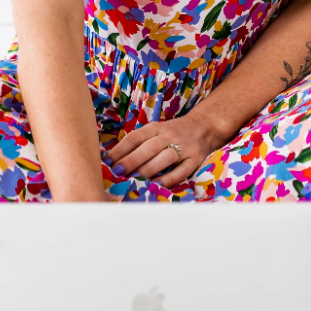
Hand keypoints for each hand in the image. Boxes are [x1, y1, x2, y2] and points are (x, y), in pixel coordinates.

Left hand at [106, 113, 220, 189]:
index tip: (107, 161)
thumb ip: (138, 143)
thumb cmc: (172, 133)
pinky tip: (157, 184)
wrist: (203, 127)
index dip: (120, 149)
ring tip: (135, 179)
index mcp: (156, 128)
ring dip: (148, 169)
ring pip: (164, 158)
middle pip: (148, 148)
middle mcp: (169, 136)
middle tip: (118, 172)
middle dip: (132, 160)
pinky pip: (181, 170)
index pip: (135, 137)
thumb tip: (112, 159)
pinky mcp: (194, 159)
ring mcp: (183, 147)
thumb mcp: (155, 131)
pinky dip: (169, 178)